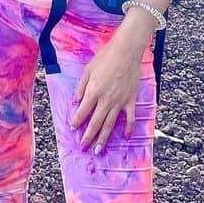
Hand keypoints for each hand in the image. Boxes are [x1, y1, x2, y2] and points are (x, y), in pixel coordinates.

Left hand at [68, 30, 146, 152]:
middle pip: (96, 123)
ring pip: (110, 124)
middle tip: (83, 148)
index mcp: (93, 91)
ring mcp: (120, 102)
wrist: (126, 52)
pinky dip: (128, 129)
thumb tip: (75, 102)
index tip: (73, 130)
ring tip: (99, 150)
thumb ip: (81, 87)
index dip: (77, 122)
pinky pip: (130, 118)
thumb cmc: (105, 58)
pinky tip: (125, 137)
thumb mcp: (87, 70)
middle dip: (88, 137)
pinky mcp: (131, 101)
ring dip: (104, 138)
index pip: (83, 111)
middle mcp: (106, 100)